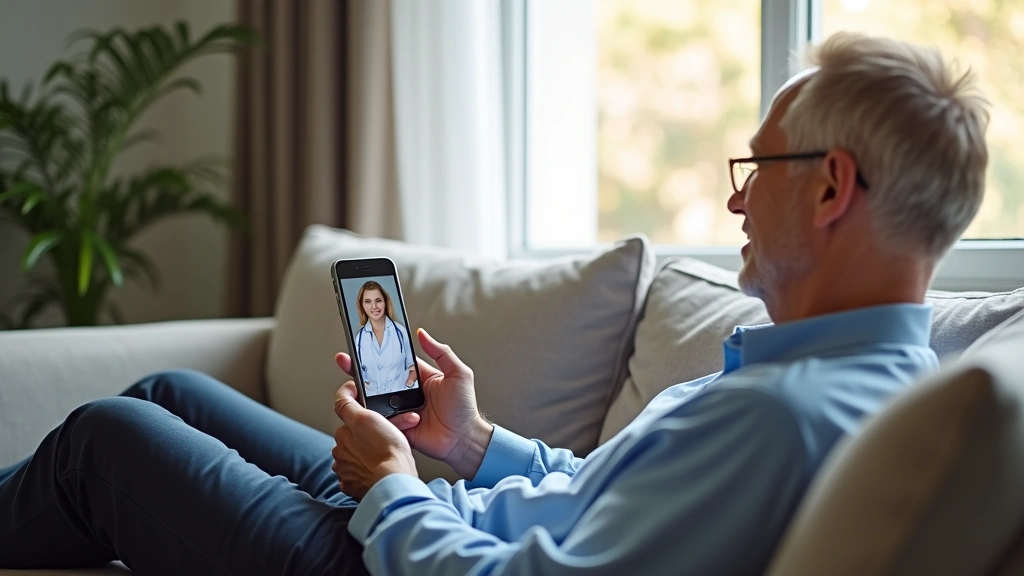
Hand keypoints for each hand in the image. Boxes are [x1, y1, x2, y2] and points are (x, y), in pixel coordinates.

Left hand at [331, 381, 417, 500]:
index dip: (356, 405)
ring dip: (366, 452)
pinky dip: (365, 470)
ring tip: (383, 454)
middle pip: (353, 435)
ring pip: (355, 454)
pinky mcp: (351, 486)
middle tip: (385, 434)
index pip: (345, 413)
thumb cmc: (387, 451)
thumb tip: (342, 394)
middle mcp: (339, 451)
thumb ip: (348, 405)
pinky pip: (357, 473)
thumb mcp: (368, 418)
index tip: (359, 396)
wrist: (393, 481)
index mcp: (342, 434)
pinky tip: (378, 468)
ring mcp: (345, 470)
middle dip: (367, 433)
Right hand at [335, 329, 493, 478]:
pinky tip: (368, 410)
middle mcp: (406, 392)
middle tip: (344, 360)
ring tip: (350, 386)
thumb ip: (441, 352)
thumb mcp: (457, 374)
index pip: (393, 362)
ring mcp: (399, 409)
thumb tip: (422, 333)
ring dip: (363, 393)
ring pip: (375, 399)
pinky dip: (374, 415)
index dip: (378, 354)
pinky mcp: (397, 426)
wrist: (463, 439)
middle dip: (360, 370)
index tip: (362, 344)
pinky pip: (381, 419)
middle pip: (379, 379)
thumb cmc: (464, 407)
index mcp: (418, 377)